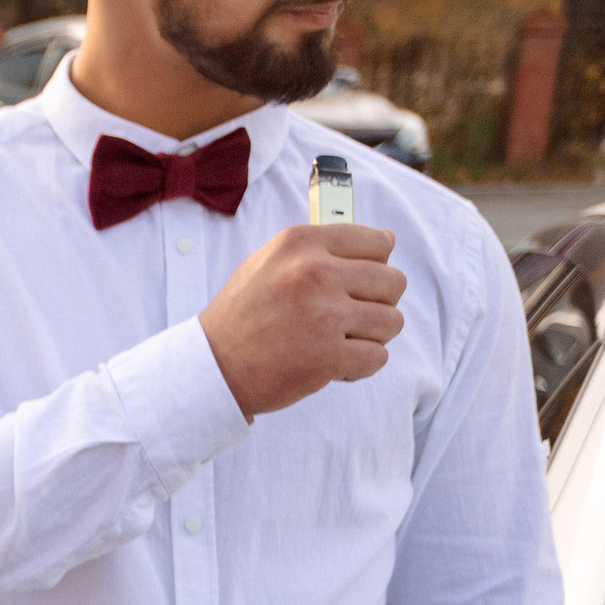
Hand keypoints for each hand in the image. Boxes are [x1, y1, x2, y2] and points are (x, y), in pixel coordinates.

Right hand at [198, 224, 406, 416]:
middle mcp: (314, 273)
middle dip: (378, 302)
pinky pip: (378, 357)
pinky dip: (362, 365)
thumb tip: (388, 239)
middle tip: (349, 317)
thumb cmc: (243, 315)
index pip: (379, 243)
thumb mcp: (270, 262)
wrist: (211, 366)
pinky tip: (336, 364)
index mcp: (300, 244)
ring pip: (392, 321)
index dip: (376, 266)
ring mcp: (323, 316)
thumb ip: (322, 249)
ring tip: (341, 340)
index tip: (356, 283)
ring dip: (372, 336)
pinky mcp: (327, 356)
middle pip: (393, 282)